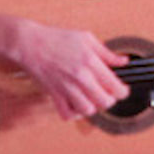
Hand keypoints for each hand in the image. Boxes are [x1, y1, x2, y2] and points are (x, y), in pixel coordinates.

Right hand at [10, 20, 128, 120]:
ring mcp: (66, 88)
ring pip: (88, 110)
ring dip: (93, 107)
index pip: (115, 86)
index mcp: (90, 62)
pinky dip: (74, 114)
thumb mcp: (86, 38)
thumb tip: (123, 61)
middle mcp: (80, 77)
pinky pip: (67, 114)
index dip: (123, 91)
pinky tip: (76, 105)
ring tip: (91, 99)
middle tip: (107, 94)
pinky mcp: (54, 95)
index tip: (122, 89)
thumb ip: (107, 53)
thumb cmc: (56, 38)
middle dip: (110, 100)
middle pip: (105, 102)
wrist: (30, 44)